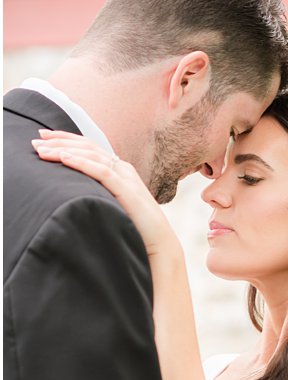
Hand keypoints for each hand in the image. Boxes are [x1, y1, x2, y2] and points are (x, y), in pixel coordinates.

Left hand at [32, 131, 176, 257]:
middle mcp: (124, 169)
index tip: (44, 136)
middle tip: (35, 140)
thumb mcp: (112, 203)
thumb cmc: (134, 226)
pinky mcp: (127, 190)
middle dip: (60, 141)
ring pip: (93, 155)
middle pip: (89, 146)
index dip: (67, 138)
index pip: (91, 146)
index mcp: (121, 170)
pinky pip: (102, 172)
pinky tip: (64, 158)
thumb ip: (98, 192)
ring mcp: (126, 178)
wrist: (159, 242)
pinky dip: (81, 163)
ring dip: (65, 150)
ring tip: (42, 150)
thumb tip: (73, 191)